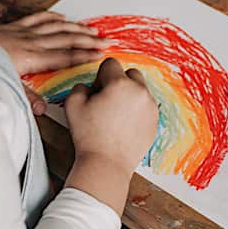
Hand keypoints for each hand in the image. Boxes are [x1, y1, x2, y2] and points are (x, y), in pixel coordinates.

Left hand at [0, 12, 109, 113]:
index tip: (101, 53)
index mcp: (32, 58)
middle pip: (66, 39)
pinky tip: (62, 17)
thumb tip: (44, 110)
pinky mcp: (14, 25)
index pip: (65, 56)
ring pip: (56, 27)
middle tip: (105, 40)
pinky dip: (53, 16)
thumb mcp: (5, 85)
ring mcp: (24, 31)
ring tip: (91, 29)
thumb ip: (26, 97)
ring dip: (76, 28)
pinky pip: (38, 17)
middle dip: (88, 40)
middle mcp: (32, 41)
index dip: (84, 54)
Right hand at [64, 58, 159, 182]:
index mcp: (120, 84)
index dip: (101, 76)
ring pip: (140, 90)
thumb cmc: (89, 137)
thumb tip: (89, 86)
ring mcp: (150, 107)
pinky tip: (124, 124)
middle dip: (119, 82)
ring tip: (115, 114)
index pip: (111, 64)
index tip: (97, 90)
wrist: (106, 164)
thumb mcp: (72, 105)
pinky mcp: (155, 121)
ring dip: (129, 95)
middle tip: (107, 100)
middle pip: (130, 74)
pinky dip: (137, 110)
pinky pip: (146, 107)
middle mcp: (139, 92)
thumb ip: (80, 86)